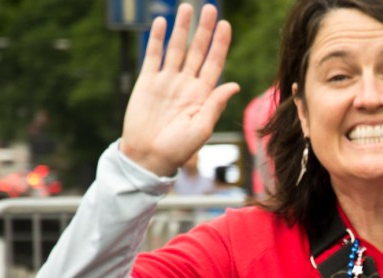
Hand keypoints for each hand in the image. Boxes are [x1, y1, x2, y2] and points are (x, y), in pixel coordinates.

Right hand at [120, 4, 240, 175]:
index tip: (225, 25)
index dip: (220, 45)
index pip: (214, 64)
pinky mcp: (148, 82)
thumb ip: (215, 105)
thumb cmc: (178, 149)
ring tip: (186, 8)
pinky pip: (153, 56)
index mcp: (203, 95)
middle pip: (198, 51)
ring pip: (176, 48)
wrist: (148, 157)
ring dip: (182, 29)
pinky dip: (156, 39)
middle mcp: (186, 84)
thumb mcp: (201, 128)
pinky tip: (160, 22)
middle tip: (210, 8)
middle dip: (204, 30)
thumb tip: (235, 84)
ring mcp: (167, 81)